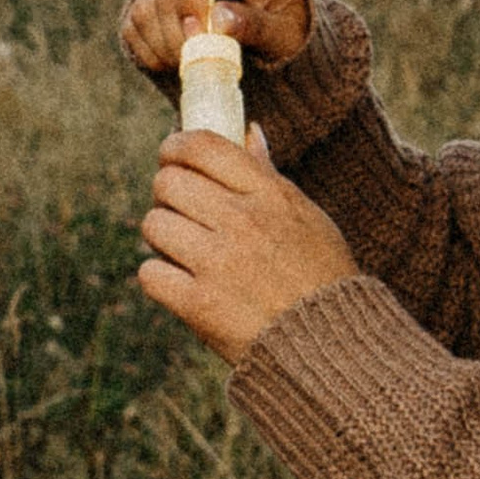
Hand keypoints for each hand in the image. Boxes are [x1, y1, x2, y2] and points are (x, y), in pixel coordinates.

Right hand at [120, 0, 311, 86]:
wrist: (273, 27)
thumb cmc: (286, 25)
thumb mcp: (286, 31)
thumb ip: (256, 25)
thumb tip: (217, 22)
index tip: (202, 30)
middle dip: (179, 33)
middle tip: (199, 60)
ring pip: (146, 7)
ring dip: (162, 45)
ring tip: (189, 63)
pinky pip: (134, 25)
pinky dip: (149, 51)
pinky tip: (174, 62)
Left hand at [137, 126, 354, 361]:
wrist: (330, 347)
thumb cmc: (320, 277)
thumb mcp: (307, 218)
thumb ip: (269, 176)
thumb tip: (248, 132)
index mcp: (270, 195)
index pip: (203, 147)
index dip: (176, 146)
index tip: (172, 156)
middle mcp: (243, 222)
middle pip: (168, 182)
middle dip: (166, 195)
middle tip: (179, 211)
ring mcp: (218, 263)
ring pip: (154, 225)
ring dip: (161, 238)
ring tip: (183, 251)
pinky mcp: (199, 304)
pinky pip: (150, 273)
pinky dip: (159, 279)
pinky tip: (181, 285)